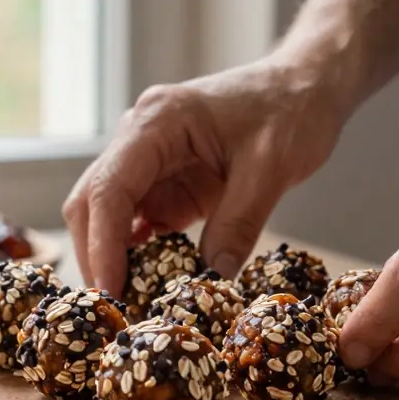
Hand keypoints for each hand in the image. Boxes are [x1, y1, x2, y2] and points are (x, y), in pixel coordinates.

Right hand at [63, 60, 344, 294]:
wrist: (306, 88)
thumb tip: (211, 282)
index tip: (111, 292)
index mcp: (157, 122)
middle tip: (117, 311)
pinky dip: (139, 256)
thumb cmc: (291, 110)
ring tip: (131, 307)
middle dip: (97, 257)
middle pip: (92, 203)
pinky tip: (151, 286)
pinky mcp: (167, 185)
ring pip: (108, 217)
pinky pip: (139, 225)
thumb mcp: (272, 168)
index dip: (103, 244)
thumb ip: (238, 223)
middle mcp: (140, 138)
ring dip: (113, 260)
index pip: (108, 188)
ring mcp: (150, 163)